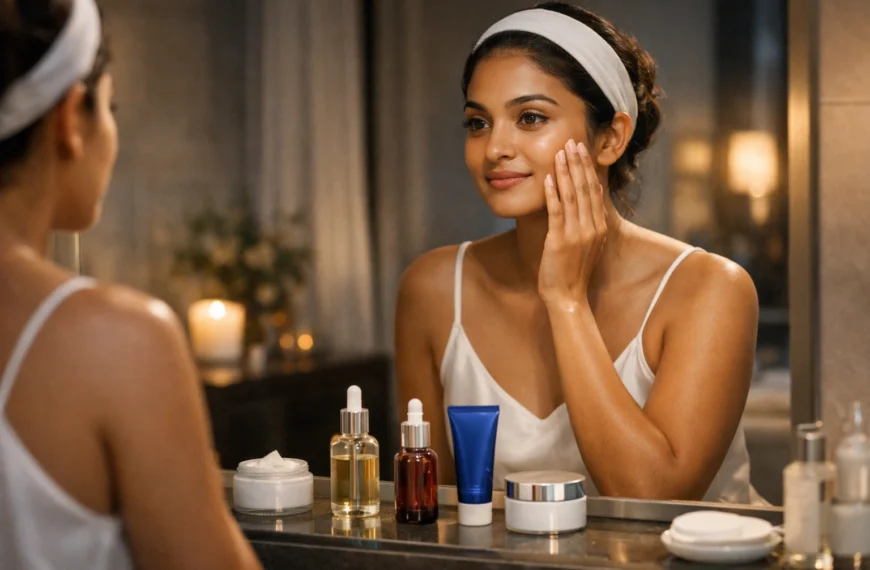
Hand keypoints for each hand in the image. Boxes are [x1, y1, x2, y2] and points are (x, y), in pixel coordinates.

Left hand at [538, 139, 607, 308]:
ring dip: (565, 171)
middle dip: (578, 163)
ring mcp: (577, 234)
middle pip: (585, 188)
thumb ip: (589, 222)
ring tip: (560, 152)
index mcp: (599, 226)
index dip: (588, 168)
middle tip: (572, 141)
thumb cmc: (573, 271)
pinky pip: (557, 212)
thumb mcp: (587, 244)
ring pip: (572, 196)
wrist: (568, 296)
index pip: (594, 190)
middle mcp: (592, 227)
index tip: (582, 150)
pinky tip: (549, 178)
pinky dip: (553, 193)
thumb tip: (586, 199)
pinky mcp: (560, 240)